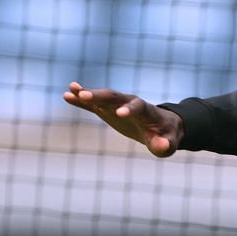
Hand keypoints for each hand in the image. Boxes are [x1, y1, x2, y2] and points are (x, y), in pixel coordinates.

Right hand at [63, 81, 181, 156]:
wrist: (161, 126)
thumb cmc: (166, 136)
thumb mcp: (168, 143)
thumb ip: (164, 145)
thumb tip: (162, 146)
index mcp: (145, 111)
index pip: (137, 106)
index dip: (129, 109)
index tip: (119, 114)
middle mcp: (129, 103)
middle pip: (114, 97)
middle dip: (100, 96)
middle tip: (85, 95)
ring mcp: (117, 105)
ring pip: (101, 97)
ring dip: (87, 93)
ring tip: (71, 89)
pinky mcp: (108, 110)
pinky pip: (93, 104)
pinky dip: (81, 100)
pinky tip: (67, 96)